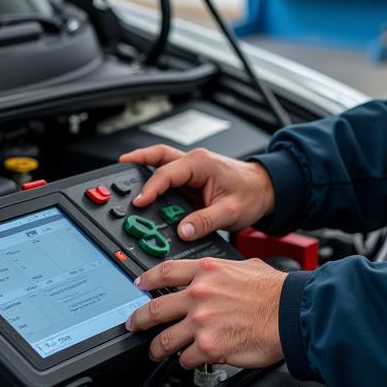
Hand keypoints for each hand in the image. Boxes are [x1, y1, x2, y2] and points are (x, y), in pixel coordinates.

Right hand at [118, 144, 274, 240]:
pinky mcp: (194, 178)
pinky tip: (149, 191)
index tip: (139, 202)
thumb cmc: (252, 193)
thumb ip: (204, 221)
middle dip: (137, 160)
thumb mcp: (230, 211)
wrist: (268, 189)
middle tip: (118, 168)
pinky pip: (170, 175)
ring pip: (162, 162)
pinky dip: (157, 180)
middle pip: (158, 156)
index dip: (150, 188)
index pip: (167, 174)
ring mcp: (193, 169)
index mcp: (200, 164)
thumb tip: (182, 230)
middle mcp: (194, 162)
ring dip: (145, 167)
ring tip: (125, 175)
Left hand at [126, 256, 285, 368]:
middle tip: (134, 324)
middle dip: (139, 319)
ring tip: (156, 353)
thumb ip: (223, 270)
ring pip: (165, 340)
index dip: (147, 279)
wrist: (291, 313)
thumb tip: (219, 274)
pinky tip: (191, 361)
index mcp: (207, 270)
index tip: (139, 285)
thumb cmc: (275, 292)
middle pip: (156, 308)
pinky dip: (187, 363)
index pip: (165, 272)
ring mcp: (201, 321)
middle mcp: (199, 294)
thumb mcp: (245, 266)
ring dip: (157, 349)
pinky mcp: (209, 347)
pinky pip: (186, 360)